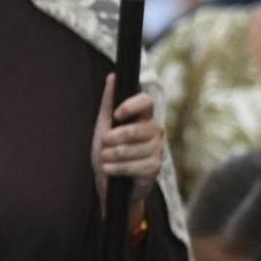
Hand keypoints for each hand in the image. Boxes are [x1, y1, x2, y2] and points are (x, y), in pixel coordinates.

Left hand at [93, 79, 163, 204]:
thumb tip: (112, 76)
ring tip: (106, 160)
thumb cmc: (108, 153)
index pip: (146, 102)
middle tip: (104, 145)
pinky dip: (115, 168)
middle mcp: (154, 132)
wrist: (110, 184)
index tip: (117, 115)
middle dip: (111, 140)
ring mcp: (157, 150)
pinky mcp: (154, 168)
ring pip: (130, 150)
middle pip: (135, 129)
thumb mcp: (103, 127)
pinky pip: (133, 166)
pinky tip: (111, 170)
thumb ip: (108, 103)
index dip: (131, 106)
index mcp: (143, 119)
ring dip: (110, 157)